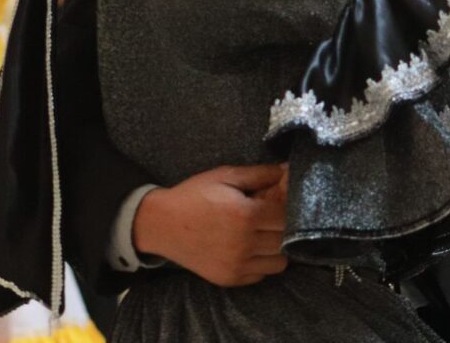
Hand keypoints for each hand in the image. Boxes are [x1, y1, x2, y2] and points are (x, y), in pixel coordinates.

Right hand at [133, 163, 288, 286]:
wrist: (161, 224)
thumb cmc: (194, 195)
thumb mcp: (225, 176)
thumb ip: (259, 174)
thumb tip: (286, 170)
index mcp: (246, 215)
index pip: (287, 217)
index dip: (287, 208)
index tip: (278, 202)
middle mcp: (244, 243)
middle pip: (285, 239)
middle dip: (282, 227)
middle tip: (271, 217)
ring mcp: (237, 265)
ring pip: (279, 262)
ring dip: (276, 247)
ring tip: (263, 234)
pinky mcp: (229, 279)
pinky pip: (261, 274)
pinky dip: (261, 262)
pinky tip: (249, 247)